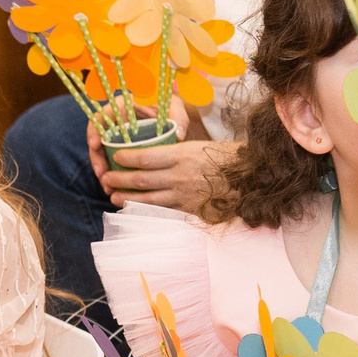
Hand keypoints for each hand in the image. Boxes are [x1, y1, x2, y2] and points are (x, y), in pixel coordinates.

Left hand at [90, 120, 228, 212]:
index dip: (126, 158)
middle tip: (105, 179)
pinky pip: (162, 211)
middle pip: (142, 180)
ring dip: (127, 199)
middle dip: (120, 180)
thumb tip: (152, 147)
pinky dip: (145, 210)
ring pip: (148, 199)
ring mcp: (185, 196)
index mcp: (183, 155)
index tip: (115, 156)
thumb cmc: (226, 157)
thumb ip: (176, 150)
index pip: (146, 157)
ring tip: (114, 197)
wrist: (252, 178)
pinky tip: (135, 209)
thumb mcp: (201, 145)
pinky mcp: (189, 210)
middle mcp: (181, 176)